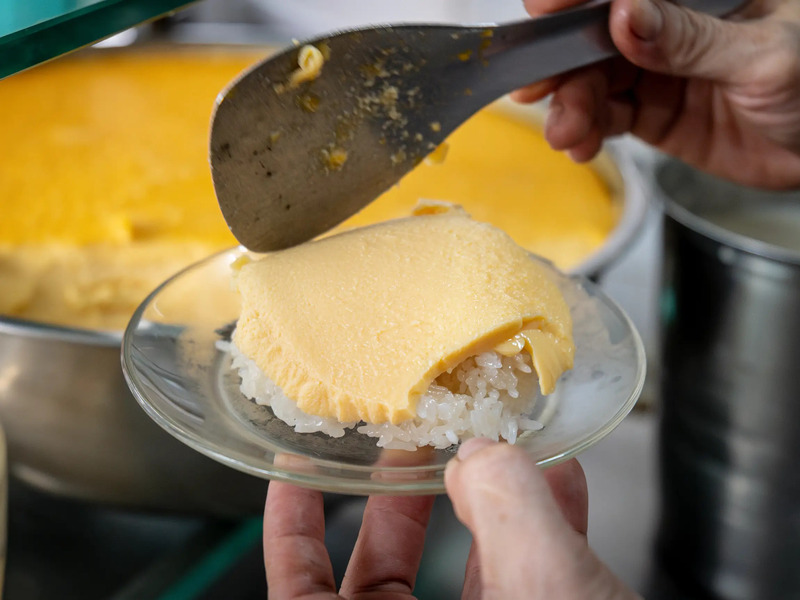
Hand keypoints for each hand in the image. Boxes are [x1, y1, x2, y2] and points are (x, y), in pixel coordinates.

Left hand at [263, 439, 637, 598]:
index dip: (292, 527)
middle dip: (402, 504)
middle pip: (384, 582)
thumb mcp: (547, 594)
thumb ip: (508, 511)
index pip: (301, 595)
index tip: (298, 469)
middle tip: (413, 449)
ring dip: (484, 515)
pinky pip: (520, 596)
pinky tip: (561, 495)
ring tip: (497, 456)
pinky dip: (538, 542)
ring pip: (461, 587)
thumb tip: (482, 457)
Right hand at [513, 0, 799, 188]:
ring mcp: (658, 70)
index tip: (542, 12)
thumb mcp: (760, 57)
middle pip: (598, 37)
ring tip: (566, 133)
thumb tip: (625, 15)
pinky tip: (580, 145)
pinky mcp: (653, 113)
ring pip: (595, 81)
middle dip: (564, 66)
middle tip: (539, 92)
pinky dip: (586, 132)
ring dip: (571, 106)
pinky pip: (606, 117)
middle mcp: (672, 27)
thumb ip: (689, 39)